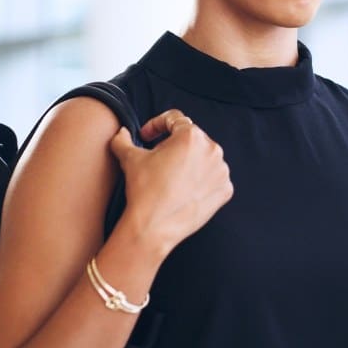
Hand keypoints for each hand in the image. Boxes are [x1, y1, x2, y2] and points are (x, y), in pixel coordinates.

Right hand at [108, 109, 232, 255]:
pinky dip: (201, 180)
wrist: (153, 227)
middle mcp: (212, 149)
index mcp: (191, 135)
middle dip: (174, 145)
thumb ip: (123, 139)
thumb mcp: (129, 159)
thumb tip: (121, 132)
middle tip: (158, 159)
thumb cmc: (143, 189)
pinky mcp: (225, 190)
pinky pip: (213, 178)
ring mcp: (221, 170)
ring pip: (204, 158)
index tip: (146, 137)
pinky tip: (184, 189)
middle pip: (191, 138)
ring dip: (190, 162)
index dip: (156, 125)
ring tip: (171, 176)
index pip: (174, 119)